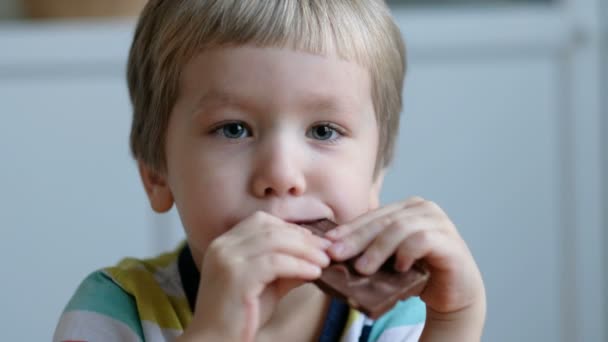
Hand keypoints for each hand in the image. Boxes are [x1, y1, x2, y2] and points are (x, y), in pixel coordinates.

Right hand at [181, 211, 331, 341]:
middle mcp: (222, 246)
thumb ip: (288, 267)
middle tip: (328, 249)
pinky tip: (314, 273)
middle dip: (303, 237)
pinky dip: (298, 265)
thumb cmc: (241, 317)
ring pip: (274, 241)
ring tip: (325, 261)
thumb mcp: (268, 285)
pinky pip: (274, 263)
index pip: (261, 221)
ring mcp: (227, 259)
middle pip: (270, 227)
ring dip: (305, 250)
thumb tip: (318, 256)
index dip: (292, 228)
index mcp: (225, 243)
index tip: (315, 240)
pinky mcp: (236, 276)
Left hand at [325, 197, 485, 339]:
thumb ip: (370, 249)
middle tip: (337, 255)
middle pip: (383, 220)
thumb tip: (333, 251)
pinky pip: (422, 240)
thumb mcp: (389, 258)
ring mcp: (439, 222)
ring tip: (362, 269)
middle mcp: (423, 209)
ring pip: (400, 228)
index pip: (372, 216)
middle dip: (356, 238)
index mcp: (406, 207)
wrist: (455, 293)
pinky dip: (406, 253)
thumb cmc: (419, 273)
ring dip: (377, 249)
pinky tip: (398, 267)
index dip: (348, 229)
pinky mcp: (450, 241)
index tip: (327, 243)